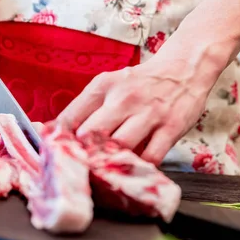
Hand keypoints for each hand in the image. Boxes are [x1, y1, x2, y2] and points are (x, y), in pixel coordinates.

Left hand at [58, 59, 209, 164]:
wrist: (184, 69)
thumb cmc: (141, 83)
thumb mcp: (110, 85)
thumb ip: (86, 109)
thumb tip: (54, 133)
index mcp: (104, 86)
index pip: (71, 117)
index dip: (59, 140)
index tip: (57, 154)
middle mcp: (124, 98)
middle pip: (92, 133)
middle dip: (83, 154)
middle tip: (81, 167)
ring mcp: (149, 113)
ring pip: (120, 145)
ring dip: (110, 162)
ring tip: (105, 170)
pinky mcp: (171, 128)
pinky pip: (150, 157)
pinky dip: (139, 167)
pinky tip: (133, 167)